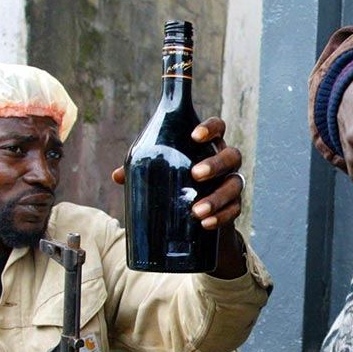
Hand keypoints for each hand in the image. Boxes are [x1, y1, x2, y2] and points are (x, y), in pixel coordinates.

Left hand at [110, 117, 245, 229]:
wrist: (198, 217)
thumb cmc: (177, 183)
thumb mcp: (160, 173)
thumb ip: (141, 170)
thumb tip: (117, 176)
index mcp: (208, 146)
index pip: (218, 127)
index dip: (210, 128)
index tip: (194, 136)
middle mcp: (225, 163)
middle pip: (232, 156)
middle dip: (215, 164)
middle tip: (195, 174)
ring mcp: (231, 184)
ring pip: (235, 185)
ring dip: (217, 197)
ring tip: (196, 211)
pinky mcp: (234, 207)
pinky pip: (234, 211)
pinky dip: (221, 217)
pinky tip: (205, 223)